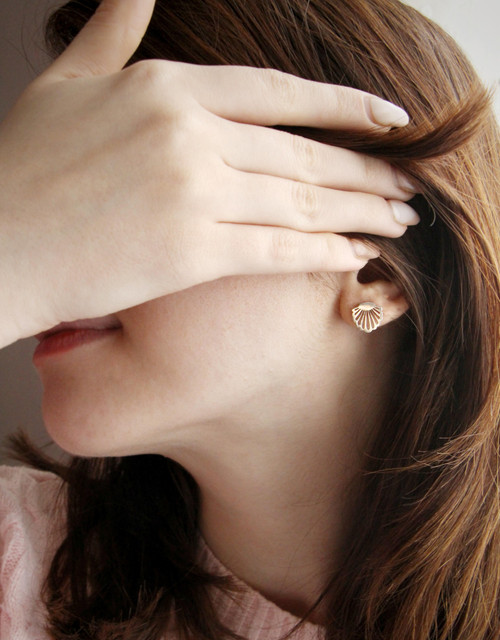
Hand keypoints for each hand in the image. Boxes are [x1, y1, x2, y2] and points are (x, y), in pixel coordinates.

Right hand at [0, 0, 417, 347]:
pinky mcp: (190, 251)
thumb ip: (113, 32)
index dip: (344, 108)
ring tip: (398, 224)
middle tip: (409, 188)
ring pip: (299, 200)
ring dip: (358, 214)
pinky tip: (354, 258)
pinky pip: (275, 251)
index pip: (279, 92)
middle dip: (365, 172)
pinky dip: (321, 253)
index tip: (391, 122)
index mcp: (167, 86)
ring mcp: (193, 191)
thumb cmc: (23, 168)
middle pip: (302, 151)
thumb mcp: (65, 82)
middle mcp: (190, 132)